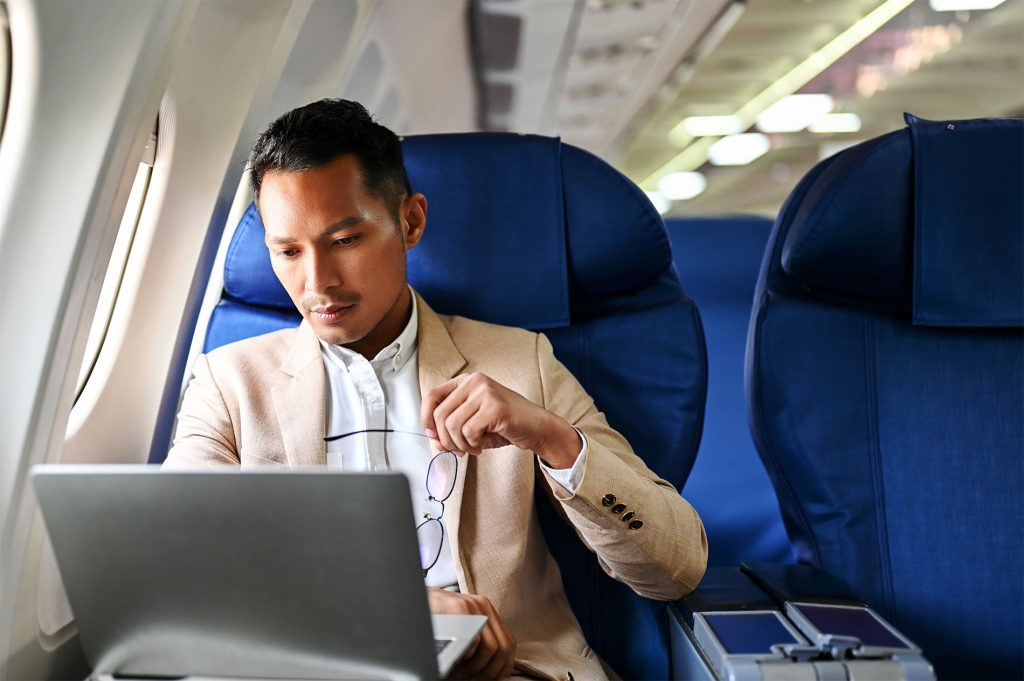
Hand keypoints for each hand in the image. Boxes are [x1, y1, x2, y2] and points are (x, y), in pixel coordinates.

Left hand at [420, 372, 580, 467]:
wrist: (537, 428)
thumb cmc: (506, 425)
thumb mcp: (472, 424)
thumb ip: (451, 429)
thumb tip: (433, 440)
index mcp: (467, 381)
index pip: (432, 396)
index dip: (426, 418)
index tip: (432, 435)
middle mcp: (475, 382)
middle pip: (439, 414)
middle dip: (445, 439)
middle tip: (458, 449)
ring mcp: (485, 392)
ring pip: (452, 425)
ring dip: (460, 444)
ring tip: (472, 448)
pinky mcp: (495, 406)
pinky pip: (469, 431)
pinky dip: (473, 445)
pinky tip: (482, 445)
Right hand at [427, 587, 515, 679]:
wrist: (414, 599)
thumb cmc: (435, 618)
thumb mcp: (462, 629)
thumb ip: (479, 644)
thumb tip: (496, 675)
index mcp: (488, 612)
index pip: (508, 644)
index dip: (503, 668)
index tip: (494, 680)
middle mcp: (484, 606)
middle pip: (503, 647)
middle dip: (490, 672)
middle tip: (473, 680)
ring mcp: (473, 605)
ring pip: (491, 647)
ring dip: (477, 668)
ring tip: (461, 673)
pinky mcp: (459, 607)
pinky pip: (472, 639)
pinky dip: (466, 656)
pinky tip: (455, 658)